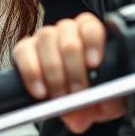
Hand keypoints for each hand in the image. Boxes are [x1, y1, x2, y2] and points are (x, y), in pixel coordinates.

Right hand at [11, 13, 125, 133]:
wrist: (74, 108)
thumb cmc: (92, 96)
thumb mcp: (108, 100)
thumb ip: (110, 98)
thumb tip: (106, 96)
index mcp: (90, 33)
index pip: (91, 27)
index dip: (93, 43)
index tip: (93, 63)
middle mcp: (67, 30)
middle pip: (69, 38)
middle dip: (74, 69)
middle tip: (78, 92)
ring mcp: (44, 37)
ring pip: (47, 40)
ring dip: (54, 72)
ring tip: (61, 96)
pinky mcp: (24, 49)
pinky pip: (24, 53)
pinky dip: (32, 74)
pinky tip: (41, 92)